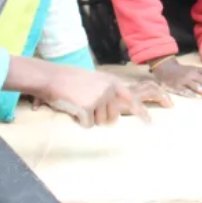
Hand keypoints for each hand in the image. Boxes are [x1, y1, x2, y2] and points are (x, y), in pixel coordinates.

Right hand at [34, 78, 173, 113]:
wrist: (52, 78)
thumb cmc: (70, 80)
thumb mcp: (94, 80)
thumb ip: (107, 92)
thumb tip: (113, 113)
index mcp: (112, 83)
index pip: (131, 99)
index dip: (141, 112)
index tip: (149, 123)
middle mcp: (109, 90)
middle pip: (113, 117)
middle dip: (101, 117)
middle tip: (86, 106)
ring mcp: (99, 98)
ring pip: (99, 122)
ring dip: (89, 118)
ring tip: (78, 104)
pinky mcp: (88, 107)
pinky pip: (88, 125)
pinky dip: (80, 121)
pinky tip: (73, 109)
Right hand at [152, 58, 201, 99]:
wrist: (164, 68)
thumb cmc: (182, 71)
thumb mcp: (193, 70)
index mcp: (196, 69)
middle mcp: (191, 74)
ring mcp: (184, 80)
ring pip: (197, 86)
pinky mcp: (176, 86)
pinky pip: (185, 91)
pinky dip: (192, 94)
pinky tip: (199, 98)